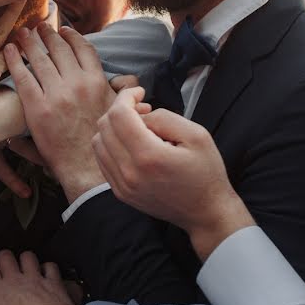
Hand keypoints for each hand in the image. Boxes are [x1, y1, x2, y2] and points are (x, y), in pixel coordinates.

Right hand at [0, 251, 76, 304]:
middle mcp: (15, 278)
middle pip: (5, 255)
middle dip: (2, 258)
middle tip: (1, 268)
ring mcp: (36, 278)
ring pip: (27, 256)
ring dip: (24, 260)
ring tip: (22, 269)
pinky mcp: (54, 282)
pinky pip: (51, 266)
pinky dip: (48, 268)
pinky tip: (47, 275)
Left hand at [5, 23, 113, 201]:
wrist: (86, 168)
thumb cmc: (103, 142)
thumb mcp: (120, 112)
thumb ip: (124, 92)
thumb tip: (133, 83)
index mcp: (97, 82)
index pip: (83, 49)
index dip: (72, 36)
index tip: (63, 29)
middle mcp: (77, 83)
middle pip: (59, 49)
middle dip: (48, 34)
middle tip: (38, 25)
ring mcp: (56, 94)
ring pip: (40, 58)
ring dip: (29, 41)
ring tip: (22, 33)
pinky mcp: (37, 107)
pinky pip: (22, 76)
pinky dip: (14, 60)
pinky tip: (9, 50)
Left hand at [92, 88, 255, 260]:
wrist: (205, 212)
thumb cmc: (206, 172)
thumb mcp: (197, 135)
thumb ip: (164, 118)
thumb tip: (141, 114)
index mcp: (148, 156)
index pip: (119, 115)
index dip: (126, 96)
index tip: (140, 92)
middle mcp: (129, 172)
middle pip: (104, 126)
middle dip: (120, 109)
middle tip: (142, 109)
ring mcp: (121, 185)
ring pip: (98, 142)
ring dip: (113, 127)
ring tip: (137, 127)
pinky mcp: (119, 192)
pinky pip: (102, 159)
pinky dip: (110, 144)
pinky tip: (131, 143)